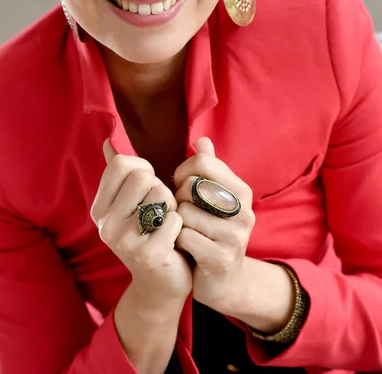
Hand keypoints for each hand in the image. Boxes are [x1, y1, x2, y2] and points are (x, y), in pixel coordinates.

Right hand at [90, 139, 192, 305]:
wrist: (161, 284)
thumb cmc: (150, 232)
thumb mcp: (131, 203)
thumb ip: (120, 172)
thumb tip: (108, 141)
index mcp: (99, 208)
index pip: (122, 164)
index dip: (143, 170)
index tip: (147, 188)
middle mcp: (105, 224)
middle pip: (142, 177)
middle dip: (160, 189)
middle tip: (159, 211)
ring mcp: (123, 241)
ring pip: (161, 194)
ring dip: (172, 206)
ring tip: (166, 224)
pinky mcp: (147, 255)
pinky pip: (175, 218)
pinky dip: (180, 224)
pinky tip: (174, 240)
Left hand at [174, 137, 254, 314]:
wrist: (224, 280)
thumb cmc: (212, 230)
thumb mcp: (213, 197)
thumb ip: (209, 168)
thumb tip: (201, 140)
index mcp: (241, 190)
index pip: (202, 162)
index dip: (183, 172)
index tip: (181, 186)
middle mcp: (243, 210)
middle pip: (191, 186)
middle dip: (178, 198)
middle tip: (183, 212)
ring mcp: (235, 236)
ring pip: (185, 212)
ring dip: (177, 221)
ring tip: (184, 229)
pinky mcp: (221, 258)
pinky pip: (184, 236)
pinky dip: (177, 239)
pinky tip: (184, 245)